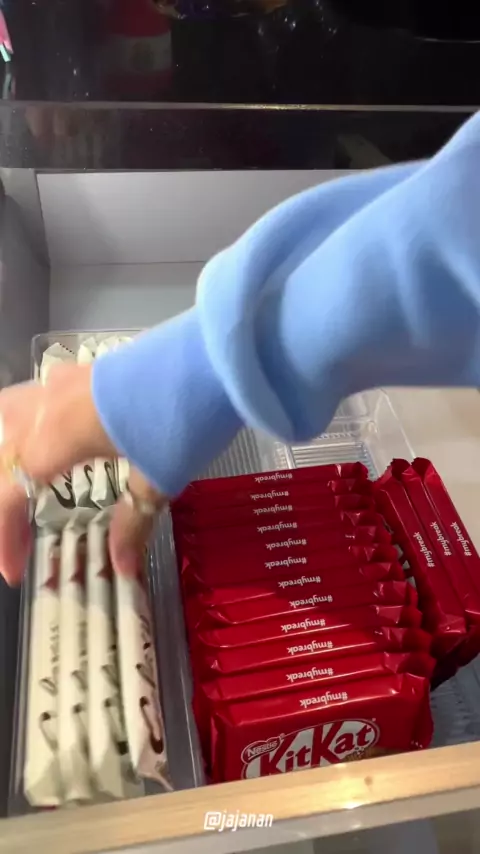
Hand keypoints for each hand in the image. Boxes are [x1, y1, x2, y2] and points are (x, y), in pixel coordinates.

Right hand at [0, 363, 167, 584]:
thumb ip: (134, 522)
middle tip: (20, 532)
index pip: (14, 491)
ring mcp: (67, 380)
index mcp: (58, 436)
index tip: (15, 573)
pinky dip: (30, 424)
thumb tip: (121, 569)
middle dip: (6, 497)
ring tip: (23, 481)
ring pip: (12, 413)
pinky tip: (57, 437)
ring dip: (9, 449)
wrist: (215, 355)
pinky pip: (38, 398)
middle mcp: (50, 405)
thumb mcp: (159, 478)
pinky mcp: (88, 369)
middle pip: (6, 452)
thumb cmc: (183, 419)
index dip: (8, 535)